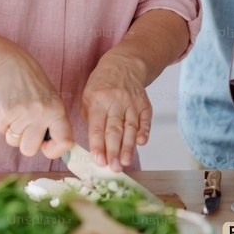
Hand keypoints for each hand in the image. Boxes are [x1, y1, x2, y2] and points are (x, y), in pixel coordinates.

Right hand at [0, 51, 73, 159]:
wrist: (11, 64)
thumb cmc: (33, 87)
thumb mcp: (51, 101)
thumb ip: (54, 124)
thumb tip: (57, 151)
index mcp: (58, 110)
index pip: (65, 143)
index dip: (54, 151)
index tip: (46, 146)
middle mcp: (42, 112)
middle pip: (30, 150)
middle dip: (25, 142)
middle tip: (26, 125)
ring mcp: (23, 112)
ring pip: (13, 141)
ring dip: (12, 130)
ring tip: (17, 111)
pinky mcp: (5, 111)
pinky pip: (2, 131)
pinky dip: (3, 122)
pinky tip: (8, 106)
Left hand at [81, 53, 152, 171]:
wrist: (124, 65)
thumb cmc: (101, 85)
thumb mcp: (87, 97)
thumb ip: (90, 119)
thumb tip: (95, 145)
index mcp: (98, 101)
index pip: (97, 127)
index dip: (98, 145)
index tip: (98, 161)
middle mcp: (116, 102)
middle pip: (115, 130)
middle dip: (114, 151)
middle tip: (113, 168)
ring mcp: (132, 103)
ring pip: (130, 128)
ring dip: (128, 147)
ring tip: (125, 162)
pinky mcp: (144, 104)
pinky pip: (145, 119)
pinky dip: (144, 131)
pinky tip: (142, 143)